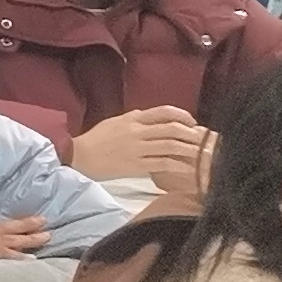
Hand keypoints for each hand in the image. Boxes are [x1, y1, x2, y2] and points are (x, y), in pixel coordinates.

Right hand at [0, 216, 54, 266]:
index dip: (8, 227)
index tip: (23, 223)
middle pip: (3, 230)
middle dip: (24, 227)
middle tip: (45, 222)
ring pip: (8, 240)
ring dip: (28, 238)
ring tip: (47, 236)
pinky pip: (1, 256)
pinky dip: (16, 257)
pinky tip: (31, 260)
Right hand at [71, 108, 209, 187]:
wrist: (77, 158)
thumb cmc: (95, 140)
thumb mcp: (115, 122)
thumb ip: (135, 119)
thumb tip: (155, 119)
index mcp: (133, 119)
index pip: (164, 112)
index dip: (183, 116)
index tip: (193, 124)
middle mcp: (137, 131)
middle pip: (173, 129)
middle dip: (192, 134)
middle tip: (204, 141)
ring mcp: (137, 149)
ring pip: (171, 146)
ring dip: (190, 150)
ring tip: (201, 155)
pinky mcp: (136, 165)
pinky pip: (162, 164)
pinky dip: (178, 166)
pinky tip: (188, 169)